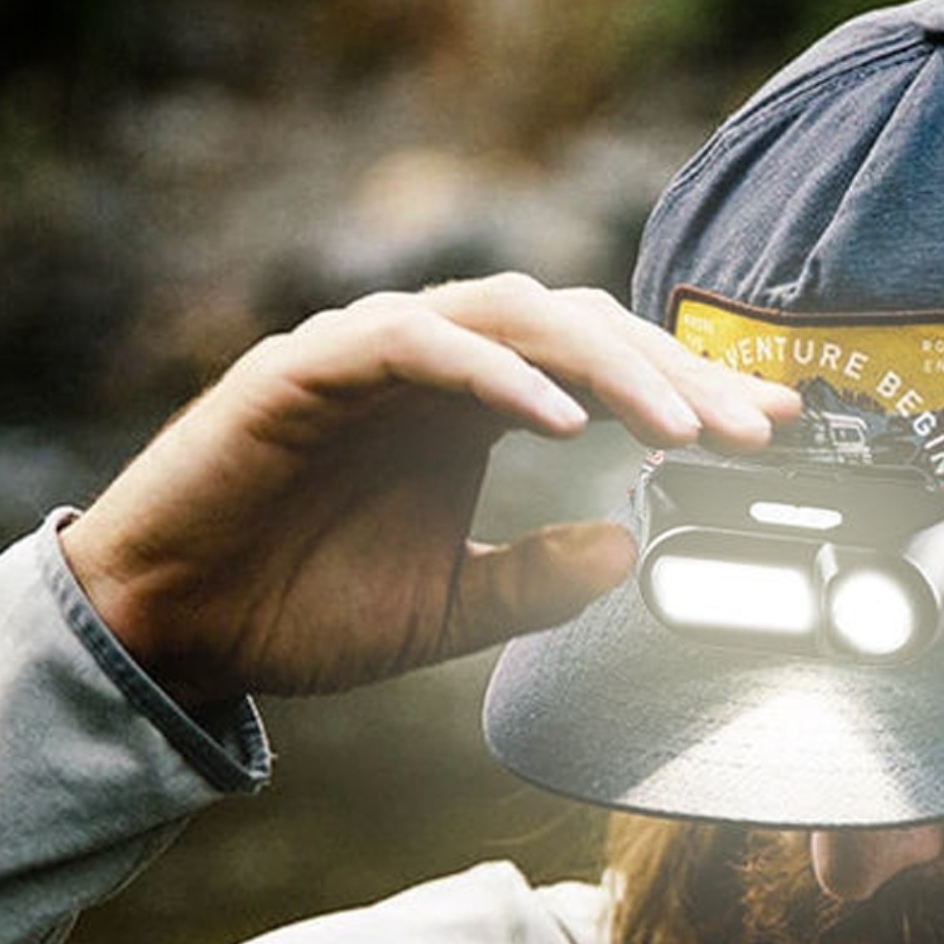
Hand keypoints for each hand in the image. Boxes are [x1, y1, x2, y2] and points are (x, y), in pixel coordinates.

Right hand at [60, 274, 799, 706]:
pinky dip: (494, 374)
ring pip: (513, 317)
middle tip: (755, 430)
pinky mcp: (308, 366)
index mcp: (472, 413)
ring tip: (682, 428)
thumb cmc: (301, 608)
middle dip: (676, 377)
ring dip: (607, 365)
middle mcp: (435, 370)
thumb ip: (536, 580)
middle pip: (580, 331)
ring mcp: (372, 356)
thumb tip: (628, 551)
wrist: (175, 626)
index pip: (600, 378)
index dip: (686, 397)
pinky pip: (415, 344)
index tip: (767, 434)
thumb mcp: (447, 609)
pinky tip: (561, 424)